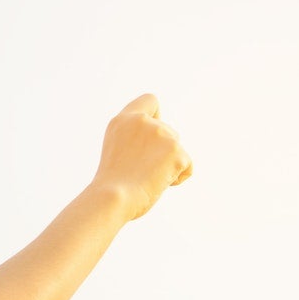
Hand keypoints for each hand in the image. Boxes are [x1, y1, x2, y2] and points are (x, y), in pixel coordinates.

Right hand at [90, 93, 193, 221]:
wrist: (112, 198)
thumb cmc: (111, 183)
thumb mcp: (117, 149)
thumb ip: (135, 137)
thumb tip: (161, 147)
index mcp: (124, 120)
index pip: (151, 101)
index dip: (155, 117)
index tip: (148, 138)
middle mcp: (144, 122)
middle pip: (169, 131)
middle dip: (162, 151)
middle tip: (141, 170)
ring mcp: (162, 135)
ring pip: (177, 149)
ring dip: (169, 164)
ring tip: (148, 178)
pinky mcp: (177, 152)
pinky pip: (187, 166)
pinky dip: (178, 177)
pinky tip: (160, 184)